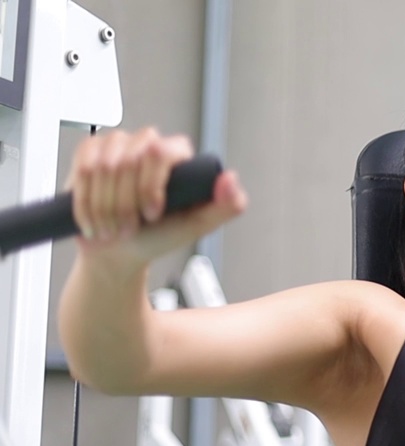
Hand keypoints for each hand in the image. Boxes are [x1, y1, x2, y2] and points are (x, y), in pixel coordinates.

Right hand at [67, 128, 246, 266]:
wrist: (119, 251)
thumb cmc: (159, 236)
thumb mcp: (197, 226)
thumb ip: (225, 206)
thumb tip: (231, 179)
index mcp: (178, 155)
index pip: (158, 152)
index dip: (149, 186)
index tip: (152, 214)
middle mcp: (148, 143)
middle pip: (127, 161)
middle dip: (125, 203)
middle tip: (131, 226)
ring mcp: (117, 145)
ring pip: (101, 168)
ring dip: (105, 207)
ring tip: (115, 225)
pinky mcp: (89, 153)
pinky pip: (81, 171)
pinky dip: (86, 202)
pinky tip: (94, 217)